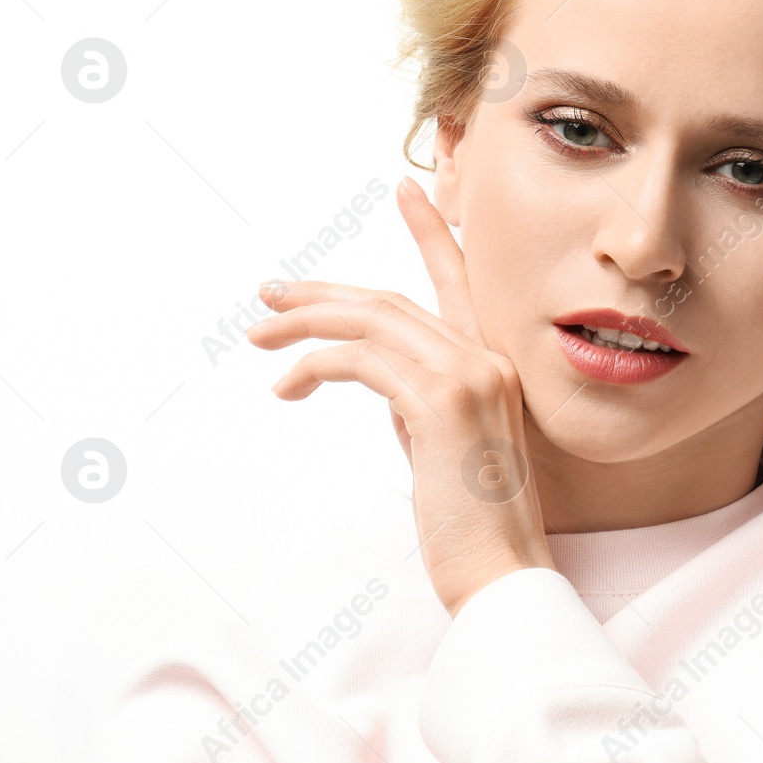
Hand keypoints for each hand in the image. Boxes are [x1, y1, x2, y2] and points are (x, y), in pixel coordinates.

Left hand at [246, 175, 554, 617]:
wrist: (502, 574)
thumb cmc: (472, 525)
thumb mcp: (444, 448)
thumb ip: (420, 403)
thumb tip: (378, 382)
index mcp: (495, 366)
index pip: (459, 280)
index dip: (432, 230)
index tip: (406, 188)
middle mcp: (488, 359)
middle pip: (390, 299)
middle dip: (322, 293)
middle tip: (271, 294)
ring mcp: (469, 377)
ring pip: (371, 320)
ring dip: (305, 322)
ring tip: (260, 335)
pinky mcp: (440, 404)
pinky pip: (360, 362)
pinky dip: (314, 366)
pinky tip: (288, 386)